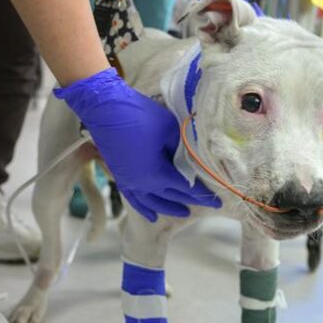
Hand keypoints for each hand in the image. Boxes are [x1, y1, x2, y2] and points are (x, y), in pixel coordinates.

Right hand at [54, 68, 221, 221]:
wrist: (104, 108)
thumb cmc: (139, 116)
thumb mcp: (170, 129)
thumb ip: (185, 147)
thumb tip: (195, 157)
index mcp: (157, 174)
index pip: (187, 189)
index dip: (204, 195)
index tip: (218, 201)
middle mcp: (143, 184)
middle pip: (173, 197)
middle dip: (192, 201)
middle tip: (209, 205)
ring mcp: (130, 182)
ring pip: (153, 203)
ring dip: (169, 208)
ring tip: (184, 213)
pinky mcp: (120, 176)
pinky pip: (134, 199)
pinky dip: (144, 208)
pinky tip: (152, 215)